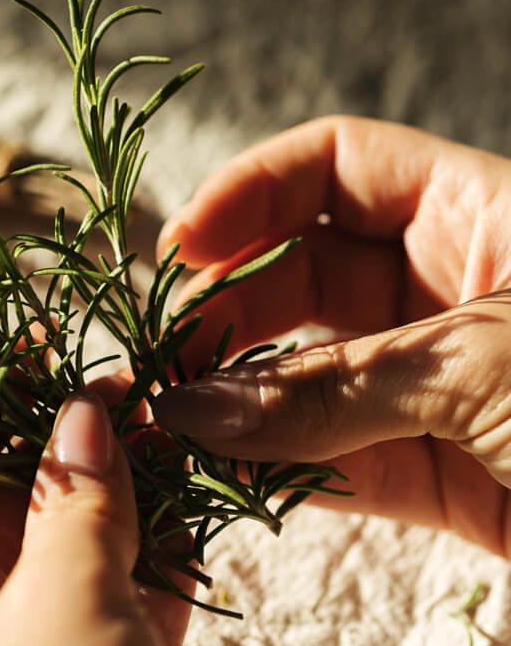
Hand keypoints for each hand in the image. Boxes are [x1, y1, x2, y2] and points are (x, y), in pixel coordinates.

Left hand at [0, 394, 190, 645]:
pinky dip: (111, 594)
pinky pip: (59, 636)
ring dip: (98, 525)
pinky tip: (179, 548)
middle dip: (56, 462)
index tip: (46, 352)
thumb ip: (77, 497)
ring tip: (168, 463)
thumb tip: (85, 414)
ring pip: (28, 577)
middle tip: (128, 409)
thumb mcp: (68, 601)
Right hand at [152, 115, 510, 557]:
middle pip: (304, 275)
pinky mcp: (444, 477)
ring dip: (239, 401)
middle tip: (166, 362)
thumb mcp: (489, 362)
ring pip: (309, 375)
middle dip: (229, 312)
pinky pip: (335, 458)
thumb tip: (192, 408)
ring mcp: (440, 388)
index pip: (338, 168)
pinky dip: (277, 468)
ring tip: (172, 427)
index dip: (252, 195)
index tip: (182, 249)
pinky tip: (222, 474)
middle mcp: (453, 293)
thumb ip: (333, 387)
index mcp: (487, 215)